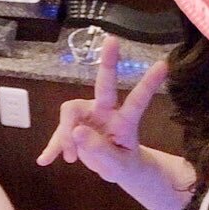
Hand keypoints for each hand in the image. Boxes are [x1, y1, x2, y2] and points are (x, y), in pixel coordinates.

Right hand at [37, 37, 167, 182]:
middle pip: (104, 84)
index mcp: (124, 121)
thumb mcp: (116, 165)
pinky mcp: (73, 125)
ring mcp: (88, 115)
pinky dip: (53, 147)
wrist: (115, 169)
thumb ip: (100, 150)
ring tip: (71, 159)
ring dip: (65, 137)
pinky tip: (45, 160)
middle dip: (109, 62)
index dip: (148, 84)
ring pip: (69, 114)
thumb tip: (77, 131)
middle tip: (113, 40)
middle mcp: (106, 111)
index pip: (137, 100)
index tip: (163, 64)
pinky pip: (59, 132)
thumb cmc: (123, 163)